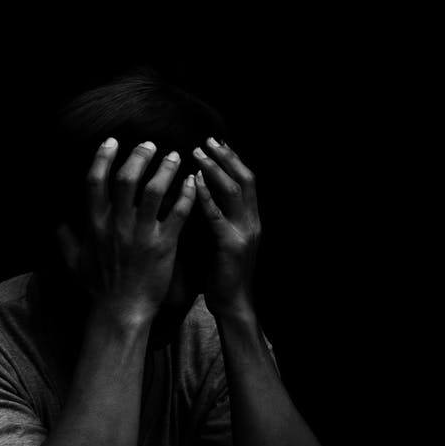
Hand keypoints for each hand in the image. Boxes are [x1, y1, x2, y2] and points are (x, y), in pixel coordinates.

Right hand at [59, 139, 195, 321]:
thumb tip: (57, 222)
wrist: (122, 312)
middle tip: (150, 144)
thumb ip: (65, 239)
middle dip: (138, 156)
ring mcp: (141, 235)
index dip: (103, 157)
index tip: (112, 141)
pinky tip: (193, 182)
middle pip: (126, 179)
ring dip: (165, 170)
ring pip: (154, 192)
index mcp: (95, 225)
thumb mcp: (74, 262)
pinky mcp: (164, 246)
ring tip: (175, 157)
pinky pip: (178, 214)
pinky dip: (187, 195)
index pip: (95, 182)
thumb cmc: (99, 288)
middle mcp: (117, 226)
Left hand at [193, 137, 260, 317]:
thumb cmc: (222, 276)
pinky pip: (216, 214)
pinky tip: (192, 181)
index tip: (216, 142)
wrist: (233, 306)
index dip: (233, 160)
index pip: (247, 181)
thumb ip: (218, 219)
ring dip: (215, 168)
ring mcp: (244, 233)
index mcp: (251, 220)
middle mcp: (252, 222)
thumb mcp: (223, 242)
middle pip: (245, 178)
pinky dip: (205, 195)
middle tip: (207, 139)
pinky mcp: (230, 245)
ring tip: (197, 152)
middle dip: (226, 156)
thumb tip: (199, 195)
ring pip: (233, 190)